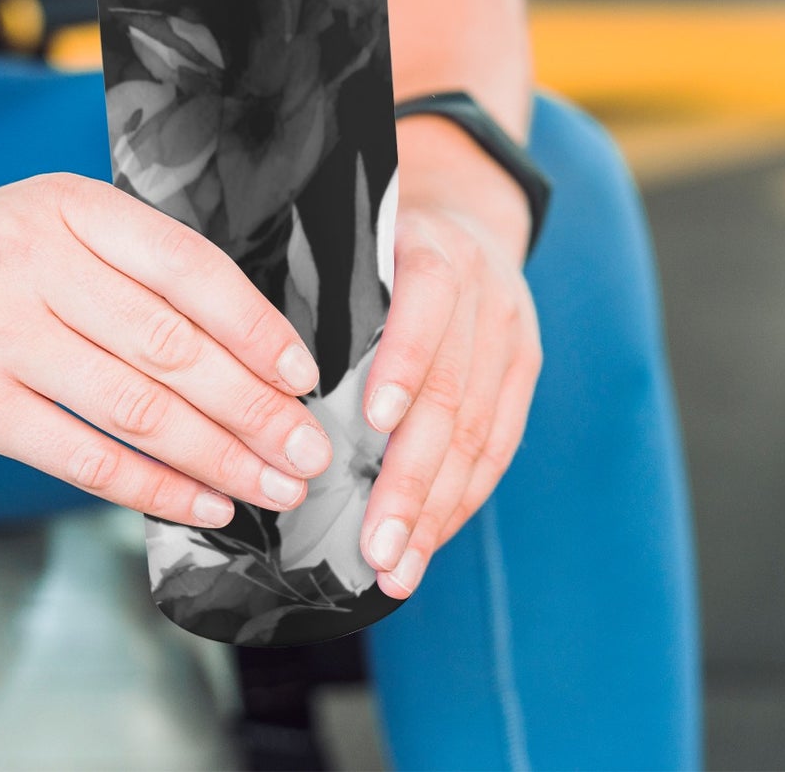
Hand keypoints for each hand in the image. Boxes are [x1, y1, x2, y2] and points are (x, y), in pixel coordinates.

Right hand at [0, 174, 333, 527]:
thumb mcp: (41, 227)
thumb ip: (127, 267)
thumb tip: (244, 342)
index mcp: (69, 205)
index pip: (188, 266)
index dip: (255, 325)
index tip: (303, 373)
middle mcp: (36, 260)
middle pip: (173, 344)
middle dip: (255, 406)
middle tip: (307, 449)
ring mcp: (0, 333)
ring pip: (139, 405)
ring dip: (219, 454)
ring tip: (272, 485)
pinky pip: (84, 455)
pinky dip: (153, 487)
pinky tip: (201, 502)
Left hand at [358, 117, 541, 597]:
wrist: (469, 217)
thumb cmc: (384, 241)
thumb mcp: (358, 240)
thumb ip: (325, 290)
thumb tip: (259, 369)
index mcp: (435, 250)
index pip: (426, 303)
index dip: (403, 361)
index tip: (373, 420)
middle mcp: (485, 294)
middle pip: (451, 392)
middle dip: (410, 478)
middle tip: (375, 544)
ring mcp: (513, 336)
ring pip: (478, 434)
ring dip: (435, 510)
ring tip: (398, 568)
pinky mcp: (525, 373)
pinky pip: (498, 448)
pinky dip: (461, 501)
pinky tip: (429, 542)